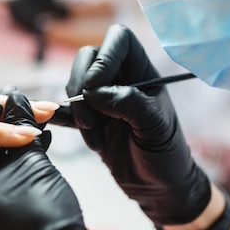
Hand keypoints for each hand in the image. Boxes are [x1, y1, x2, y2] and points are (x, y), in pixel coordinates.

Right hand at [51, 24, 210, 225]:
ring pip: (75, 86)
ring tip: (96, 139)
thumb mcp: (155, 127)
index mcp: (143, 71)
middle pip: (88, 58)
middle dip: (81, 86)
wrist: (159, 189)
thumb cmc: (167, 155)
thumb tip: (94, 92)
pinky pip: (66, 110)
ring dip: (79, 112)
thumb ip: (128, 103)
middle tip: (90, 118)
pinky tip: (64, 128)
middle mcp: (121, 79)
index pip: (119, 40)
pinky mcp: (89, 120)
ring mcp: (103, 99)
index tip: (95, 86)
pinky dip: (62, 119)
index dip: (104, 56)